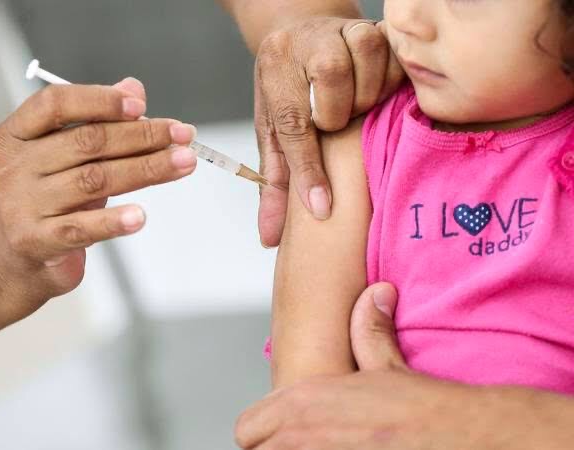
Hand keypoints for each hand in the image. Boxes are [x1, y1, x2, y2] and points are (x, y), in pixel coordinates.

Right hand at [0, 78, 196, 338]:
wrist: (11, 254)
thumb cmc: (45, 198)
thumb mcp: (64, 155)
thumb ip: (97, 121)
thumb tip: (133, 89)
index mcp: (19, 134)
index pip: (56, 104)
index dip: (100, 100)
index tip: (141, 105)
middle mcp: (17, 165)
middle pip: (88, 142)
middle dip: (143, 136)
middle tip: (183, 137)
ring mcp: (24, 204)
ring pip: (95, 180)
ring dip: (146, 169)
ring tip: (182, 163)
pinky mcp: (36, 240)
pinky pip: (82, 228)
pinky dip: (114, 221)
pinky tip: (140, 216)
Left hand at [235, 283, 564, 449]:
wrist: (467, 437)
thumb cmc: (425, 409)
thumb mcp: (389, 365)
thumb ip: (369, 329)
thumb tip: (375, 295)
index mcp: (305, 404)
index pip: (247, 429)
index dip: (265, 430)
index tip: (284, 432)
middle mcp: (304, 438)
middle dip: (275, 447)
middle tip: (309, 441)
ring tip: (330, 445)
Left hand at [255, 18, 403, 246]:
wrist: (304, 36)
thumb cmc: (289, 92)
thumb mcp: (274, 133)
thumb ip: (276, 184)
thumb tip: (270, 238)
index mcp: (275, 69)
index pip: (292, 124)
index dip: (309, 170)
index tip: (322, 209)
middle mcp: (307, 42)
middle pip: (332, 83)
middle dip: (339, 116)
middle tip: (338, 124)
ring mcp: (342, 30)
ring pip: (367, 62)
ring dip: (367, 96)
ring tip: (358, 107)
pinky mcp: (376, 27)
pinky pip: (396, 58)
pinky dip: (392, 82)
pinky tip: (379, 93)